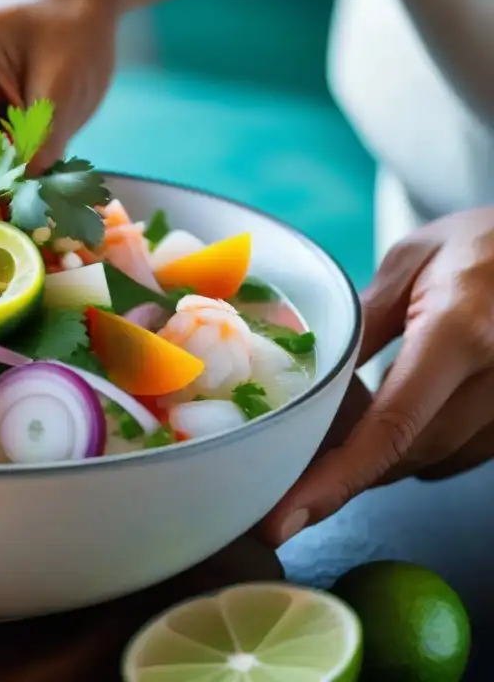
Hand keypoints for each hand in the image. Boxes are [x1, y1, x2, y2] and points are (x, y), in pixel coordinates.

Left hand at [259, 206, 493, 546]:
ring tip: (334, 435)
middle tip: (285, 473)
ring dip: (379, 456)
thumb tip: (316, 372)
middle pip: (404, 454)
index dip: (333, 480)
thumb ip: (366, 321)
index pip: (389, 427)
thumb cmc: (485, 242)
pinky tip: (391, 420)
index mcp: (459, 333)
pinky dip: (416, 444)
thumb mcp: (412, 261)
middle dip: (342, 470)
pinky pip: (460, 452)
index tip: (286, 517)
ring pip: (431, 460)